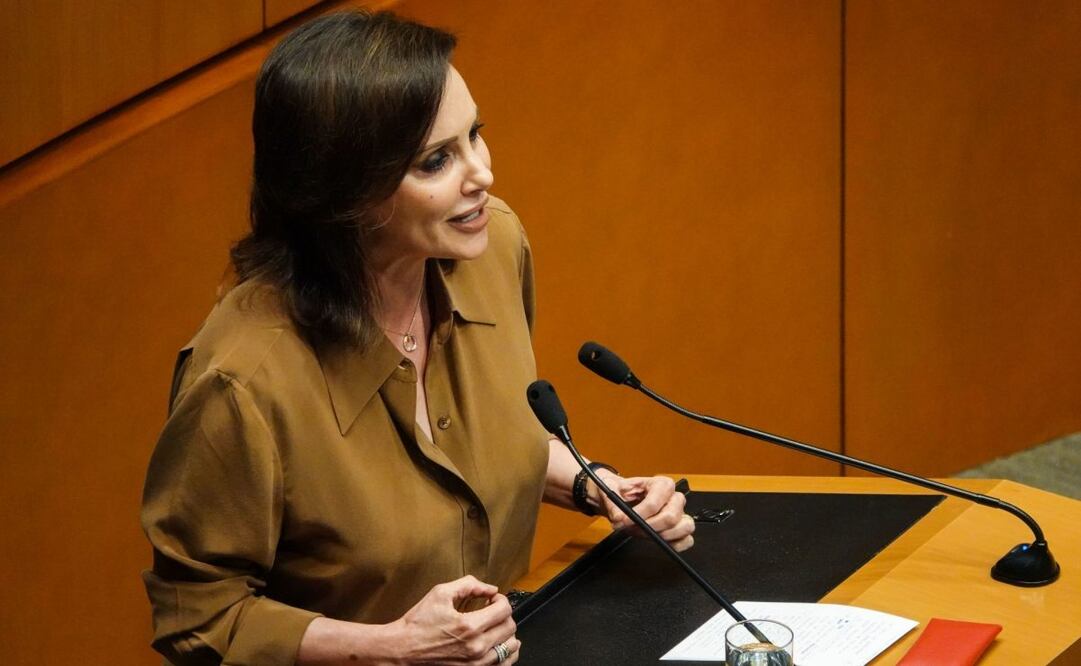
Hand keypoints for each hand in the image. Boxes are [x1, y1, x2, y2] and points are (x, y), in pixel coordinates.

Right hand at [389, 575, 519, 663]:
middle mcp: (476, 647)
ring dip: (507, 634)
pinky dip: (505, 654)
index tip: (493, 599)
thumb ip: (469, 585)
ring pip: (510, 648)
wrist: (402, 650)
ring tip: (495, 628)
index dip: (502, 600)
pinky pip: (503, 665)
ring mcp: (476, 664)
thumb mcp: (440, 594)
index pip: (504, 610)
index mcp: (469, 626)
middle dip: (504, 615)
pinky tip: (497, 646)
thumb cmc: (417, 624)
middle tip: (493, 611)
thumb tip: (490, 588)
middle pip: (510, 628)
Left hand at [592, 472, 695, 551]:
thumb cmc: (622, 492)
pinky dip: (677, 544)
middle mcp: (674, 497)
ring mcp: (680, 513)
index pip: (655, 502)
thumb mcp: (613, 493)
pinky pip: (688, 539)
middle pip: (671, 516)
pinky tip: (662, 542)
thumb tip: (619, 518)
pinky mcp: (680, 527)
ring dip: (664, 535)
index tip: (626, 520)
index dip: (640, 514)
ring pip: (685, 527)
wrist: (623, 497)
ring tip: (646, 534)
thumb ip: (614, 506)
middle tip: (635, 529)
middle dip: (650, 527)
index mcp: (661, 484)